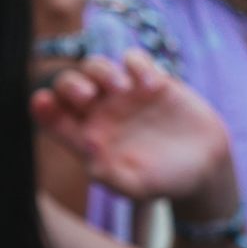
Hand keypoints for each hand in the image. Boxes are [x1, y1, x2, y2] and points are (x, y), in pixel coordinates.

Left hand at [31, 50, 233, 205]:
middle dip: (69, 84)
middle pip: (69, 84)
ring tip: (122, 89)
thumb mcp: (136, 187)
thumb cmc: (163, 181)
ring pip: (96, 66)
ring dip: (101, 71)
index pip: (53, 117)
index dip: (43, 107)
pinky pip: (134, 59)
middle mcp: (100, 112)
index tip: (43, 101)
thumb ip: (111, 177)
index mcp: (86, 137)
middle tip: (86, 96)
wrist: (204, 168)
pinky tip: (151, 85)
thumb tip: (89, 154)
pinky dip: (138, 65)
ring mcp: (124, 94)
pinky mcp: (151, 81)